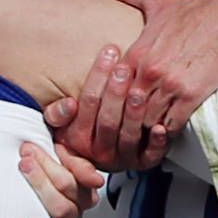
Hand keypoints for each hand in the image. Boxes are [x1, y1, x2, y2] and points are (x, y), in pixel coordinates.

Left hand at [19, 137, 104, 217]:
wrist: (30, 161)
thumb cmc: (46, 157)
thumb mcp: (63, 149)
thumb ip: (77, 160)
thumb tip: (96, 181)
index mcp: (82, 191)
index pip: (69, 182)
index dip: (49, 166)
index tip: (28, 151)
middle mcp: (75, 211)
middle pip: (62, 207)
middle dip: (40, 184)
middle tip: (24, 166)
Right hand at [53, 43, 171, 172]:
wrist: (99, 161)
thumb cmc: (85, 132)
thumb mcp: (62, 124)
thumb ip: (58, 114)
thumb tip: (68, 104)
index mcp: (79, 140)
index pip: (88, 104)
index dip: (98, 78)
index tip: (108, 55)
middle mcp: (101, 152)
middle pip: (108, 121)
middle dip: (116, 92)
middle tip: (124, 69)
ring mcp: (123, 158)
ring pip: (128, 136)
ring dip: (134, 114)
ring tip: (138, 92)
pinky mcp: (144, 163)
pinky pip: (152, 154)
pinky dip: (157, 141)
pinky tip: (160, 128)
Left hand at [97, 0, 217, 137]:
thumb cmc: (194, 11)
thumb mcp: (157, 0)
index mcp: (137, 53)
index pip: (113, 87)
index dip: (110, 102)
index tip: (110, 111)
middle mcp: (150, 72)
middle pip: (126, 109)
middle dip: (124, 121)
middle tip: (122, 132)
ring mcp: (170, 86)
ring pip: (147, 119)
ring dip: (144, 128)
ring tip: (141, 136)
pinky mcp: (191, 96)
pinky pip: (172, 124)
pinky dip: (166, 132)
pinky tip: (164, 134)